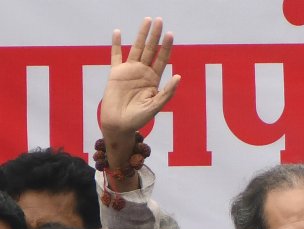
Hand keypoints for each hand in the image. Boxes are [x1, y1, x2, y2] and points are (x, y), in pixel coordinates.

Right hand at [100, 17, 180, 163]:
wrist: (119, 124)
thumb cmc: (139, 119)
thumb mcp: (156, 106)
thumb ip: (167, 92)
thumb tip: (179, 77)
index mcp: (154, 79)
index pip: (162, 59)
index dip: (166, 47)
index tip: (170, 34)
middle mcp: (143, 72)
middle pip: (150, 50)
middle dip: (155, 35)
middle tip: (159, 20)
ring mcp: (129, 71)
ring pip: (136, 48)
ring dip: (141, 35)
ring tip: (146, 21)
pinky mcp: (115, 73)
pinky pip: (116, 56)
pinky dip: (117, 44)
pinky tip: (119, 32)